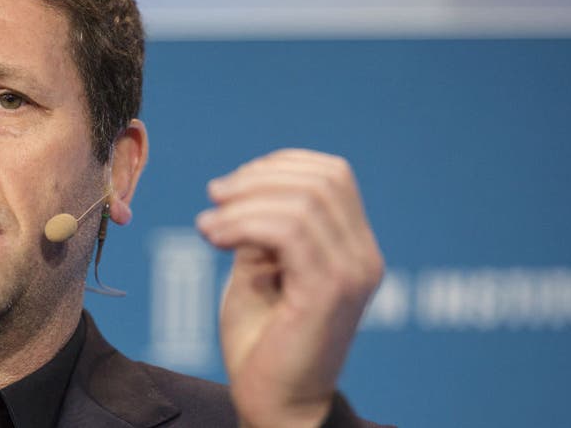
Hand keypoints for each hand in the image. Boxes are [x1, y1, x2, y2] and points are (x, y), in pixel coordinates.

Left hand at [196, 149, 382, 427]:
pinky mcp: (328, 292)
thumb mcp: (259, 269)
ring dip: (243, 204)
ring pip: (304, 201)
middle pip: (322, 178)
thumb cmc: (263, 342)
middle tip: (215, 198)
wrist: (274, 404)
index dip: (278, 165)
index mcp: (352, 247)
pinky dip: (244, 224)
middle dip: (258, 177)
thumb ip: (263, 228)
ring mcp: (352, 273)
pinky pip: (290, 232)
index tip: (231, 187)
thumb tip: (245, 186)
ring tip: (207, 227)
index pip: (332, 174)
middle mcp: (363, 256)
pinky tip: (215, 239)